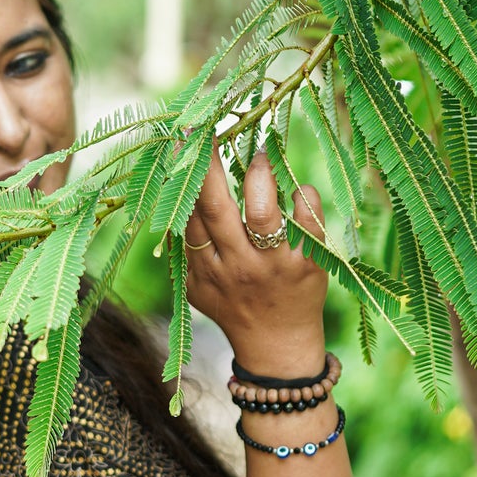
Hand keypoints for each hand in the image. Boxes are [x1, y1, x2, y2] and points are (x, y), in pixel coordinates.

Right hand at [183, 145, 328, 371]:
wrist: (278, 349)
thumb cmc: (234, 308)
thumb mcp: (197, 288)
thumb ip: (183, 251)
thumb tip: (168, 201)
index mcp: (205, 268)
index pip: (188, 215)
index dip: (183, 175)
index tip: (184, 139)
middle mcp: (237, 266)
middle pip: (216, 208)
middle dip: (209, 164)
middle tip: (211, 128)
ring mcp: (273, 266)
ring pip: (262, 215)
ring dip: (259, 178)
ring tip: (260, 153)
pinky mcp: (307, 267)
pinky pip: (308, 227)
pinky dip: (304, 201)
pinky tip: (300, 187)